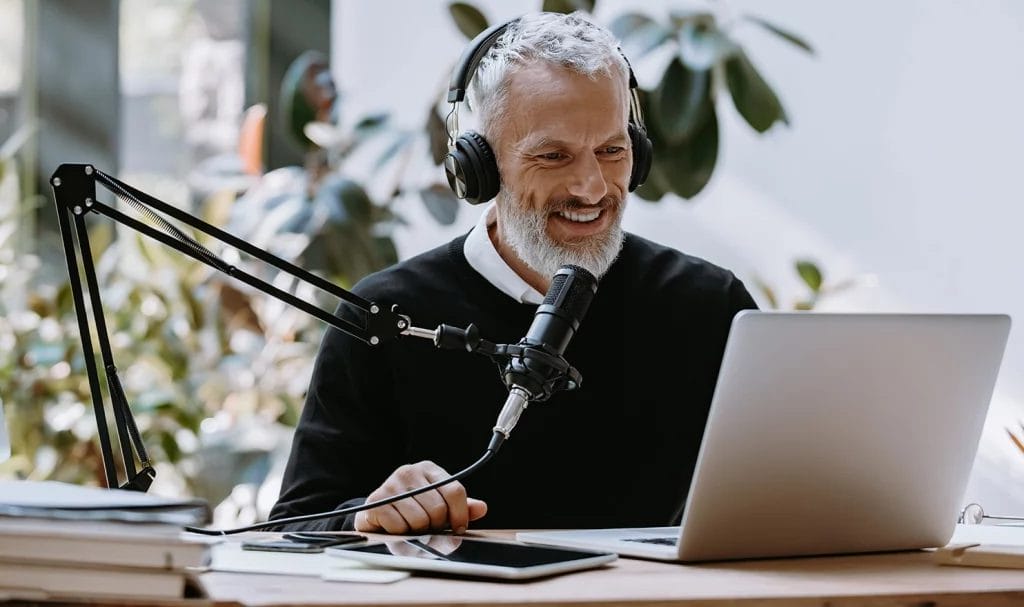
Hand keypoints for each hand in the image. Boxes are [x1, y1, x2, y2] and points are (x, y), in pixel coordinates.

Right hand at [354, 461, 487, 533]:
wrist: (376, 520)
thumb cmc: (412, 516)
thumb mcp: (440, 512)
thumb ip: (461, 510)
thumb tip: (482, 508)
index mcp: (429, 470)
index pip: (455, 491)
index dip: (460, 515)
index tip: (458, 528)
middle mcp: (409, 471)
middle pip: (439, 508)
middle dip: (436, 526)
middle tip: (427, 528)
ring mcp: (391, 484)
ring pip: (420, 519)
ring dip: (417, 532)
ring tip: (410, 527)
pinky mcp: (376, 500)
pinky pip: (399, 526)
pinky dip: (400, 534)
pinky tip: (395, 527)